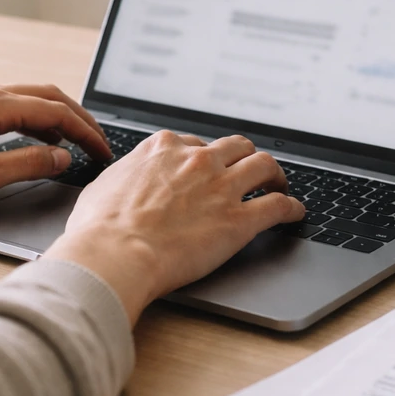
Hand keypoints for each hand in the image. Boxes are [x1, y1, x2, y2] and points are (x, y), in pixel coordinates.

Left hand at [0, 83, 111, 211]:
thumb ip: (29, 164)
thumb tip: (63, 157)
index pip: (55, 111)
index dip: (85, 131)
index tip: (103, 150)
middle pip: (46, 97)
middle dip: (77, 118)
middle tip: (99, 142)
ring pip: (28, 100)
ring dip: (56, 118)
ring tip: (75, 141)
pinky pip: (10, 108)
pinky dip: (33, 120)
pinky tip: (37, 138)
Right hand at [44, 131, 304, 323]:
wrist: (114, 253)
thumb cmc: (99, 228)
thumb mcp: (103, 186)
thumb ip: (124, 177)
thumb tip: (122, 181)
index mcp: (163, 149)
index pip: (195, 142)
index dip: (205, 156)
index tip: (208, 166)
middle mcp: (197, 160)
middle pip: (236, 147)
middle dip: (244, 157)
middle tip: (248, 171)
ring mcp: (222, 188)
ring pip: (265, 166)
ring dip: (275, 175)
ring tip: (279, 185)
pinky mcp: (239, 220)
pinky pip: (278, 206)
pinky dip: (291, 208)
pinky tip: (295, 213)